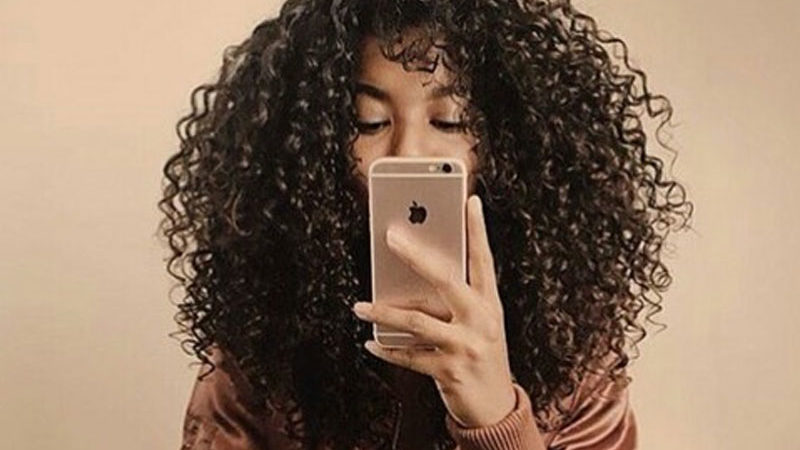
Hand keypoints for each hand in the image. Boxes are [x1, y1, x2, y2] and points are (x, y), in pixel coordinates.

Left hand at [352, 195, 516, 427]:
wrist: (496, 407)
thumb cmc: (481, 355)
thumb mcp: (479, 323)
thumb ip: (456, 300)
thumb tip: (415, 274)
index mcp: (489, 304)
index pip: (483, 259)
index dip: (477, 229)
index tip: (468, 200)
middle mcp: (481, 320)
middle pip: (446, 279)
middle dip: (416, 255)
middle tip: (390, 236)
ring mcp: (466, 346)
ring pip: (417, 320)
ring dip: (383, 312)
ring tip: (360, 307)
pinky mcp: (450, 372)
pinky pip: (409, 356)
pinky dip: (387, 349)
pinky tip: (371, 342)